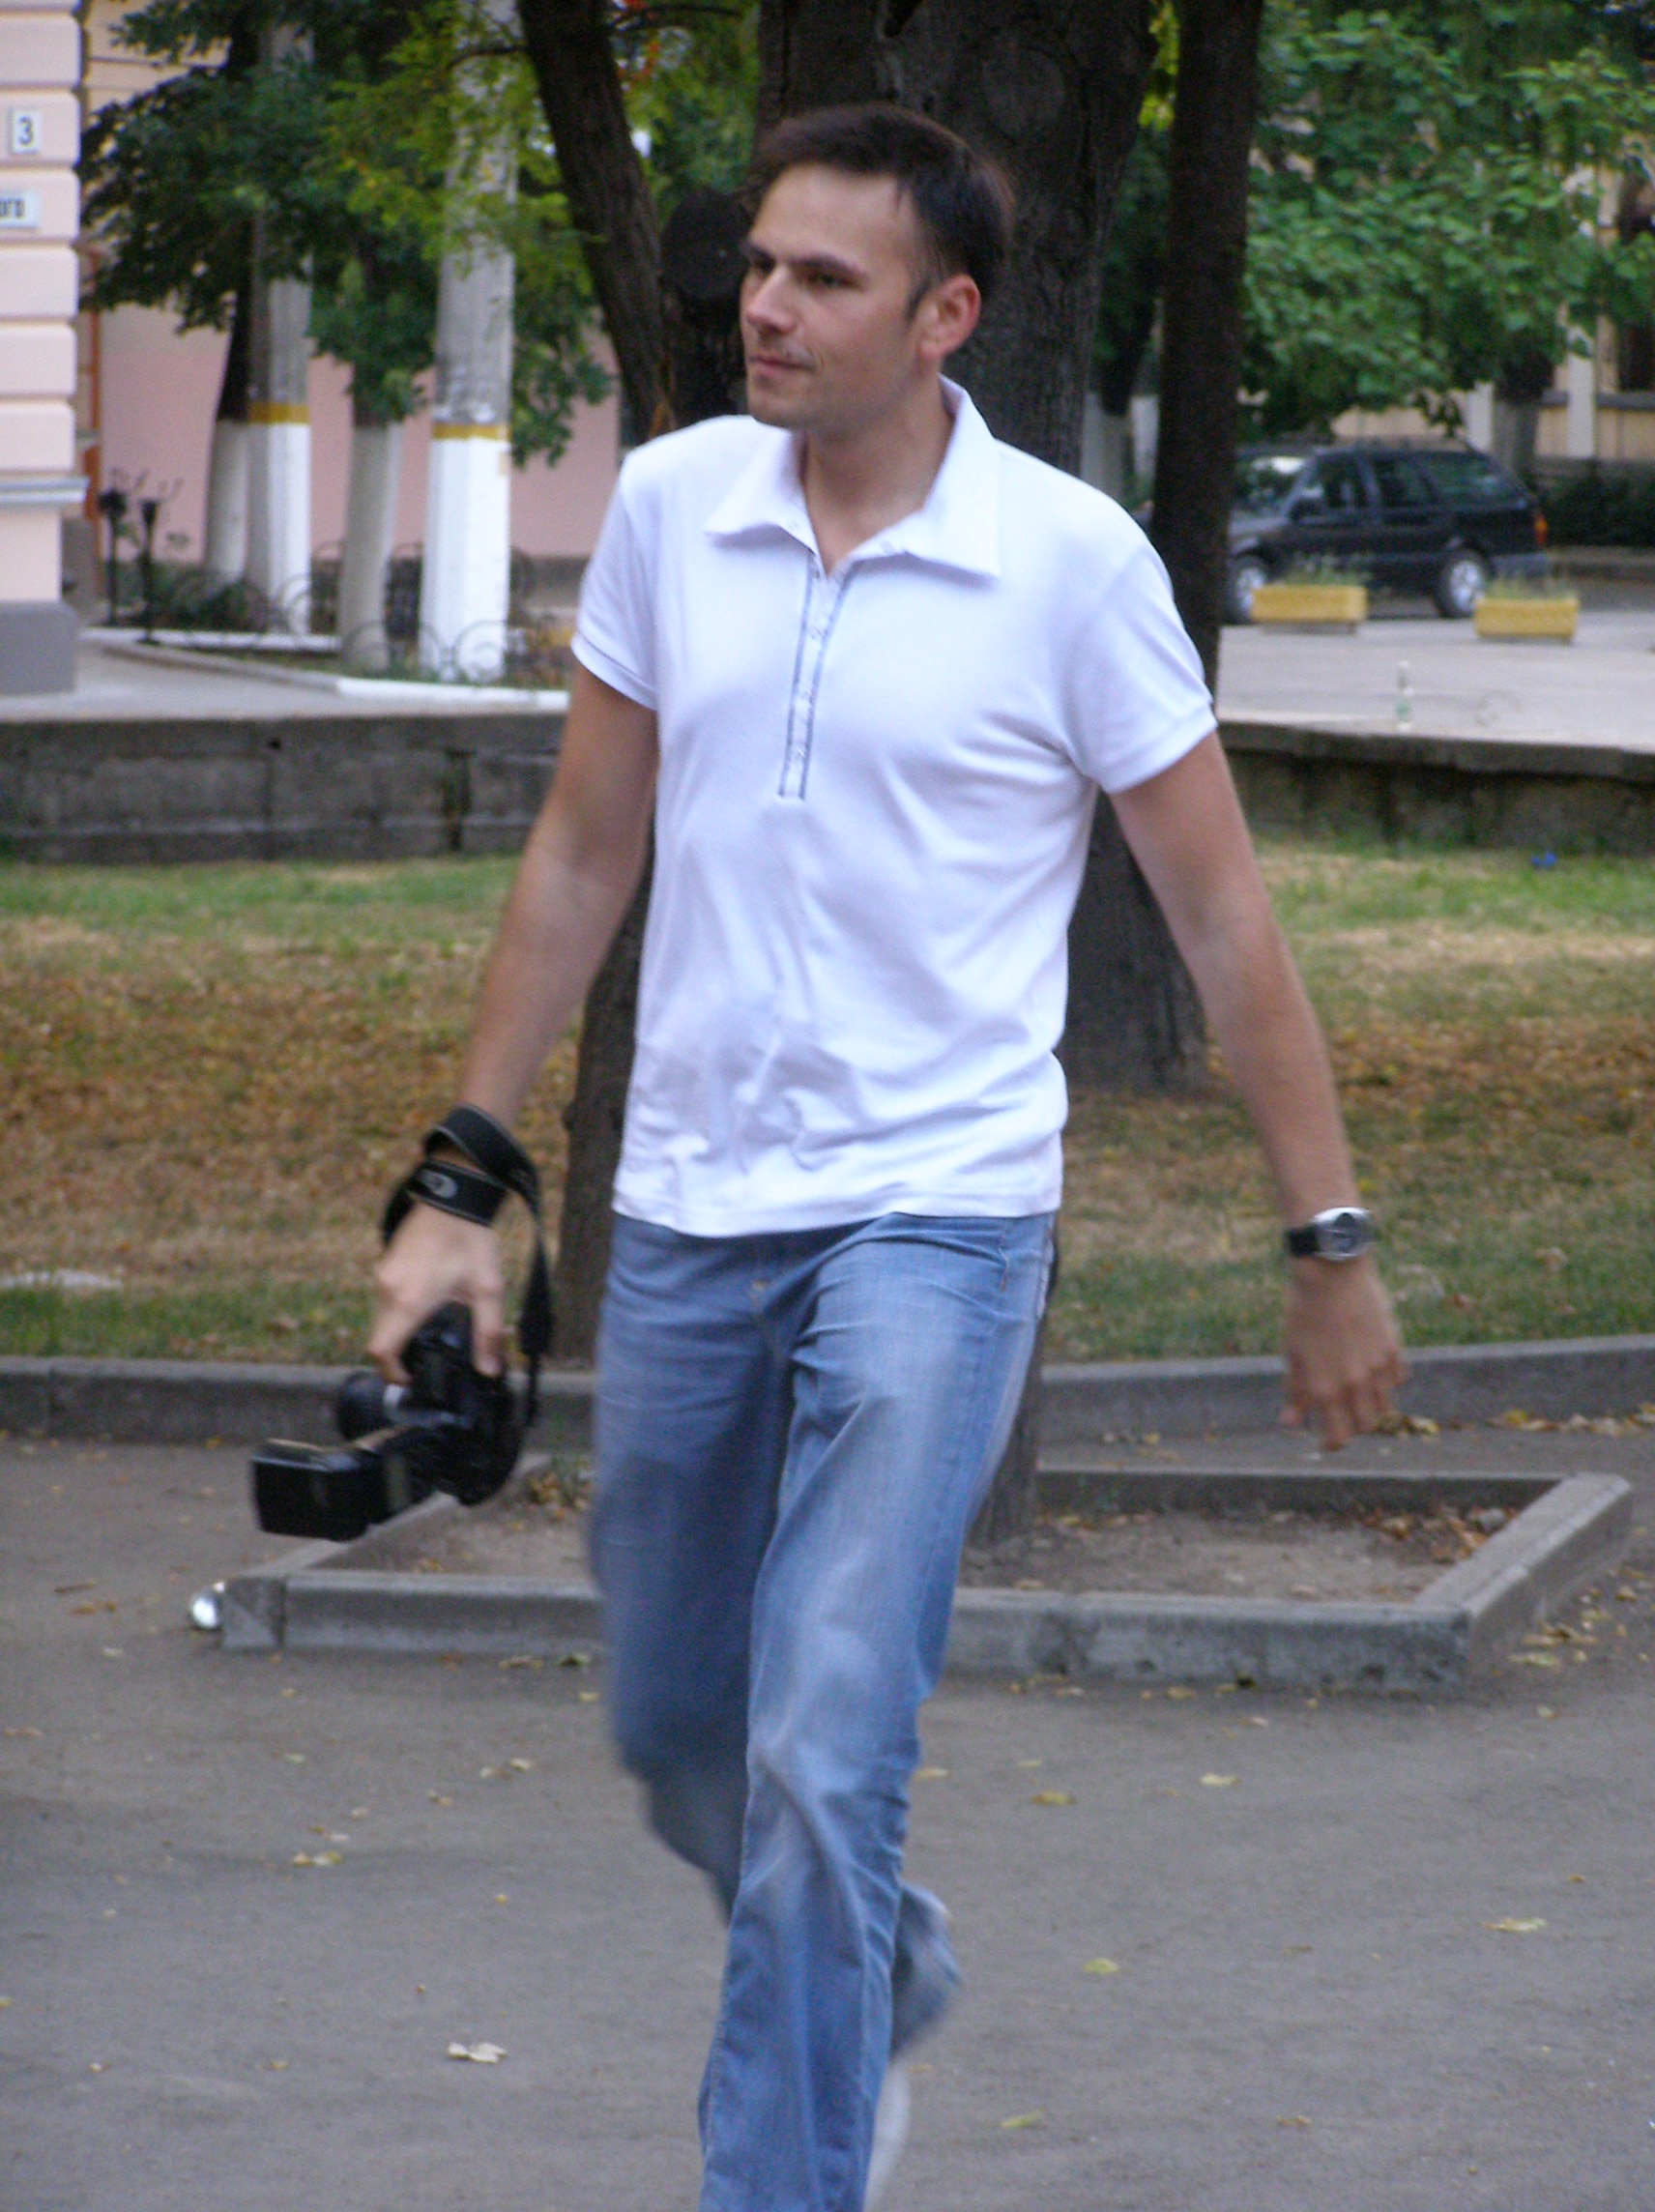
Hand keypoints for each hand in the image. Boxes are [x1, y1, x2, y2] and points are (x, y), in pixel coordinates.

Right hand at [368, 1202, 506, 1381]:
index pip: (381, 1350)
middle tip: (427, 1360)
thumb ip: (488, 1333)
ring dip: (400, 1329)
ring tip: (432, 1330)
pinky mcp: (387, 1262)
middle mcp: (388, 1290)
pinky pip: (387, 1296)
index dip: (391, 1372)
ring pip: (383, 1316)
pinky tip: (428, 1302)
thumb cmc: (471, 1241)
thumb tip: (489, 1370)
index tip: (410, 1380)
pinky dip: (401, 1308)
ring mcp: (384, 1274)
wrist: (454, 1195)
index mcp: (409, 1301)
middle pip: (381, 1337)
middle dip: (399, 1354)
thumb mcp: (488, 1289)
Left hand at [1281, 1256, 1406, 1449]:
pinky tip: (1373, 1370)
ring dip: (1372, 1406)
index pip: (1339, 1437)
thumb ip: (1295, 1391)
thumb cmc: (1303, 1311)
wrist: (1331, 1272)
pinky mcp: (1393, 1348)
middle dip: (1354, 1427)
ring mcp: (1378, 1367)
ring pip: (1385, 1406)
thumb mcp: (1293, 1353)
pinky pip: (1397, 1379)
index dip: (1333, 1444)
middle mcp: (1355, 1384)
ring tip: (1357, 1395)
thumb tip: (1291, 1422)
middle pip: (1366, 1426)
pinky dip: (1387, 1382)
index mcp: (1325, 1389)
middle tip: (1341, 1416)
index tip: (1327, 1440)